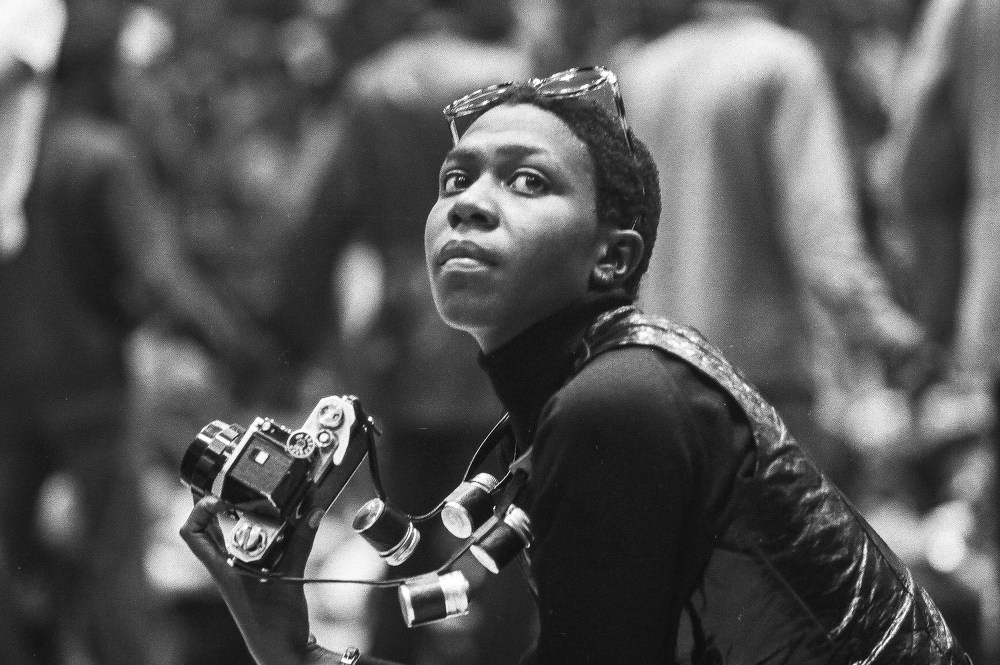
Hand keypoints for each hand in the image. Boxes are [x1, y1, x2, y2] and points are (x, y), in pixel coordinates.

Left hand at [180, 496, 323, 664]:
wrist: (282, 653)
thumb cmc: (276, 626)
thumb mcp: (290, 579)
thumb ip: (301, 544)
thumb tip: (313, 512)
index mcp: (223, 570)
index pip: (192, 534)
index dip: (199, 510)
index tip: (219, 497)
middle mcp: (226, 569)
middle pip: (208, 530)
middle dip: (218, 507)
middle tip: (237, 490)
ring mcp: (238, 574)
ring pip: (229, 538)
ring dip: (239, 519)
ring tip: (257, 503)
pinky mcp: (254, 578)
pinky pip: (249, 549)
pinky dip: (260, 534)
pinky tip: (279, 527)